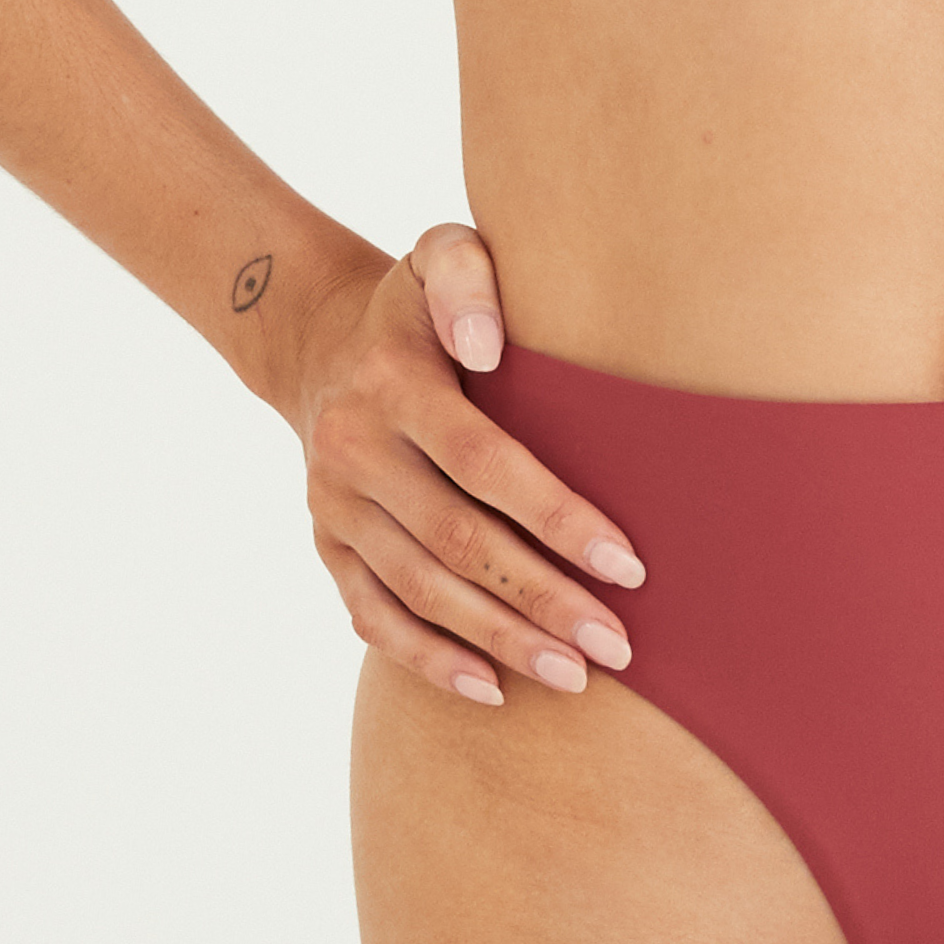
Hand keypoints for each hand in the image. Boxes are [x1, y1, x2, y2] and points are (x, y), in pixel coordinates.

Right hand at [288, 221, 643, 705]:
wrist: (315, 339)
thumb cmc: (417, 308)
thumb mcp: (438, 255)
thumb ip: (467, 278)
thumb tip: (487, 347)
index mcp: (393, 384)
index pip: (485, 464)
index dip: (557, 519)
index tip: (628, 566)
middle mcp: (355, 450)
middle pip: (458, 541)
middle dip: (542, 599)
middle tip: (616, 645)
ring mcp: (335, 507)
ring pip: (421, 590)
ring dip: (499, 640)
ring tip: (573, 676)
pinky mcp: (327, 545)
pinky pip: (373, 616)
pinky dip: (428, 659)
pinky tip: (490, 688)